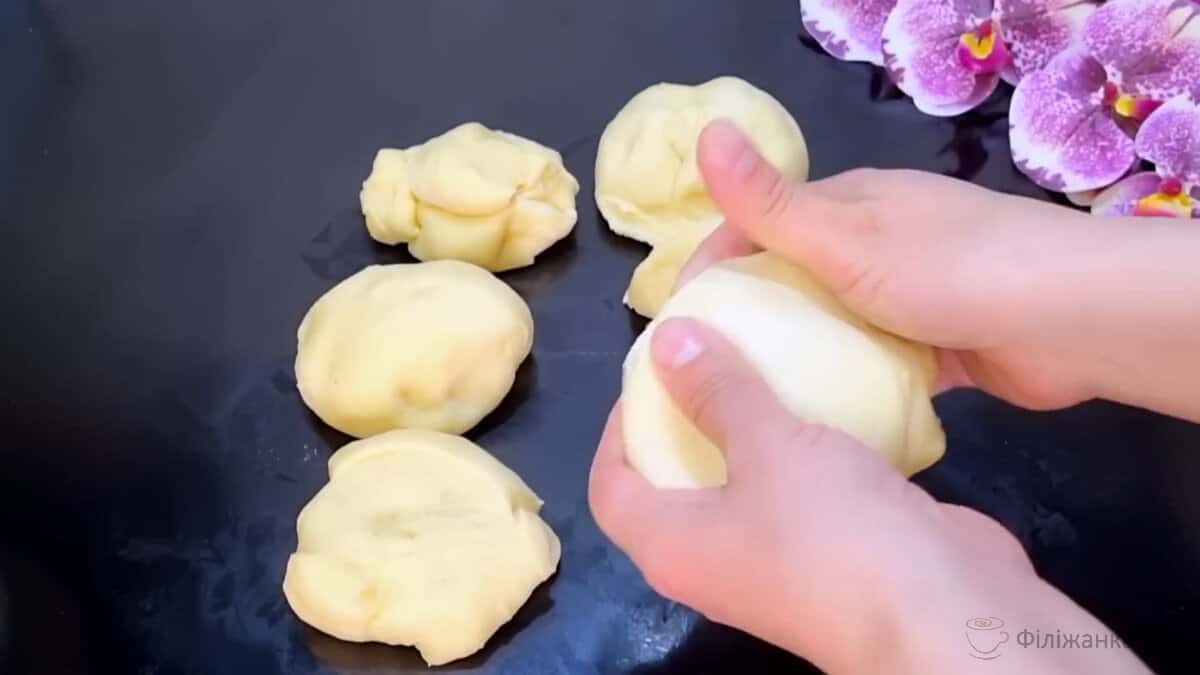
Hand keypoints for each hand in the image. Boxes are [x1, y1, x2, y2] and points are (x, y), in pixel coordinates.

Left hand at [590, 318, 1149, 673]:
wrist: (945, 612)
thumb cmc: (830, 529)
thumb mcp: (768, 445)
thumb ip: (716, 389)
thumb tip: (664, 336)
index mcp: (671, 545)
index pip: (610, 488)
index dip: (616, 429)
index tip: (651, 373)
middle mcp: (713, 561)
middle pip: (675, 483)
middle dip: (688, 418)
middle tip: (713, 355)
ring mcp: (775, 562)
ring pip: (746, 484)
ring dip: (754, 428)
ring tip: (767, 362)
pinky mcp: (833, 552)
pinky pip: (802, 492)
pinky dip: (806, 448)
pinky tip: (826, 397)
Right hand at [682, 120, 1126, 410]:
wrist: (1068, 321)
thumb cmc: (947, 270)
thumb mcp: (843, 238)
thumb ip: (771, 203)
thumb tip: (706, 132)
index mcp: (849, 205)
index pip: (758, 227)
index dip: (711, 269)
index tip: (679, 326)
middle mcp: (874, 244)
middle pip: (792, 280)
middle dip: (748, 321)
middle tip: (707, 378)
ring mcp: (907, 296)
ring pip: (831, 327)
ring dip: (797, 358)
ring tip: (750, 407)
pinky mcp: (935, 346)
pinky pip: (872, 364)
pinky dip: (846, 385)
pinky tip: (817, 421)